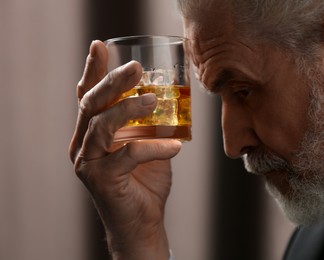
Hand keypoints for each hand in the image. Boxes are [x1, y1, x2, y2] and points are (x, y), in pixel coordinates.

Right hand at [69, 40, 180, 259]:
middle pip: (91, 105)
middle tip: (135, 67)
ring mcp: (88, 163)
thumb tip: (171, 96)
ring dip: (127, 108)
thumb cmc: (145, 181)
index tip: (100, 45)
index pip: (88, 97)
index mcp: (91, 133)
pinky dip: (154, 147)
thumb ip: (150, 124)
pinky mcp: (102, 180)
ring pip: (101, 126)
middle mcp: (83, 145)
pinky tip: (175, 146)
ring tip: (153, 98)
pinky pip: (128, 155)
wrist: (142, 222)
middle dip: (112, 81)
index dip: (92, 70)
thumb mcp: (148, 145)